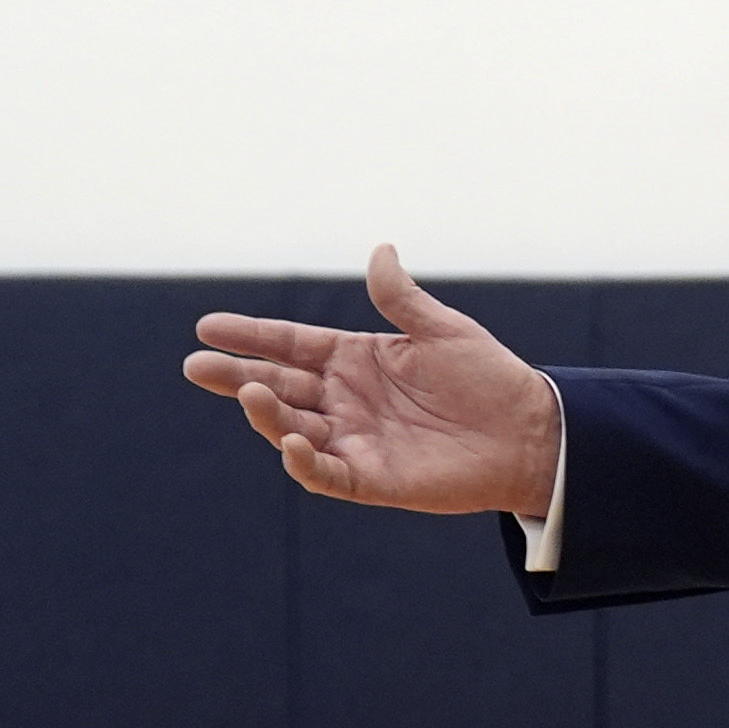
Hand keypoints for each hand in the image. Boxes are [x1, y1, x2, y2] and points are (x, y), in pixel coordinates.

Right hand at [181, 246, 560, 517]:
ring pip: (293, 427)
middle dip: (236, 376)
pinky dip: (304, 462)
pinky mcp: (373, 478)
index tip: (207, 326)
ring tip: (248, 391)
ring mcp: (355, 439)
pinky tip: (289, 442)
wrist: (532, 434)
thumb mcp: (444, 330)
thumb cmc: (490, 379)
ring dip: (266, 412)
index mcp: (355, 359)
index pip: (290, 345)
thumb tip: (380, 249)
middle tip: (196, 365)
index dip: (251, 335)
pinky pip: (326, 473)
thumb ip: (402, 298)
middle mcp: (346, 400)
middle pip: (278, 386)